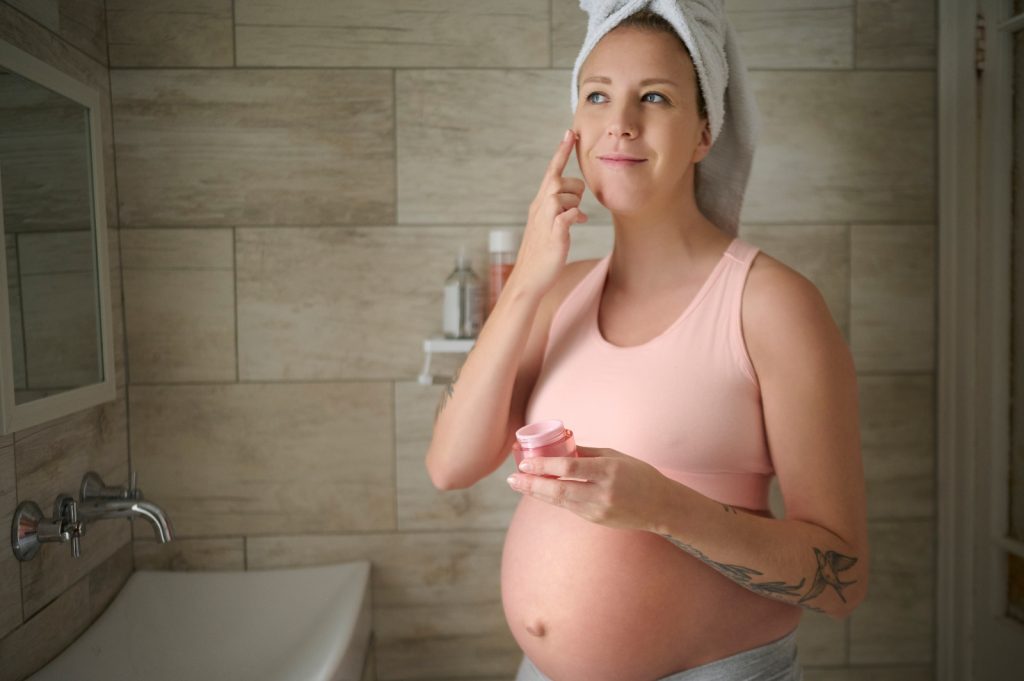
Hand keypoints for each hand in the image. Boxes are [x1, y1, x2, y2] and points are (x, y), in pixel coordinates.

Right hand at [506, 129, 588, 300]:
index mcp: (539, 204)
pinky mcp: (554, 234)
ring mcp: (545, 221)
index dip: (561, 152)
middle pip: (560, 180)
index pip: (551, 172)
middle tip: (574, 209)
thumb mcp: (552, 230)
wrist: (529, 279)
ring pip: (565, 195)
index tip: (570, 133)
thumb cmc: (542, 255)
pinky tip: (576, 222)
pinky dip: (575, 215)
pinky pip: (568, 214)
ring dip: (575, 205)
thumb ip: (564, 215)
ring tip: (572, 221)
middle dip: (574, 189)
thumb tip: (580, 212)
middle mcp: (540, 208)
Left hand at [506, 445, 677, 531]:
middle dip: (532, 484)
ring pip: (561, 501)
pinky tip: (538, 491)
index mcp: (608, 471)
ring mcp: (599, 510)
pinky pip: (569, 508)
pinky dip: (552, 498)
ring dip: (537, 493)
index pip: (570, 468)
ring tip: (518, 485)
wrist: (661, 506)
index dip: (545, 465)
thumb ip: (587, 452)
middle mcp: (603, 492)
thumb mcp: (616, 456)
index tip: (525, 462)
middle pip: (560, 489)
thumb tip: (560, 442)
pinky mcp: (596, 520)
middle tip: (512, 478)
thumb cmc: (639, 475)